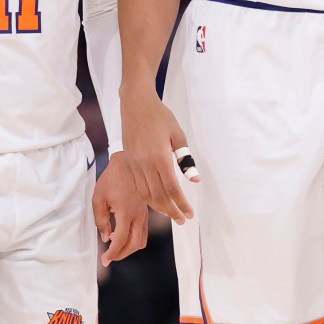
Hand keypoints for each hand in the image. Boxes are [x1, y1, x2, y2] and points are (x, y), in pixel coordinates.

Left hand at [92, 153, 148, 267]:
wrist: (128, 164)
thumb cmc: (111, 179)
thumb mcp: (98, 198)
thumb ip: (101, 220)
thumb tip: (106, 237)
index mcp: (126, 212)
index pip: (120, 240)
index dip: (112, 253)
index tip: (104, 260)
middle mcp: (138, 215)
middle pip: (134, 245)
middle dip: (121, 255)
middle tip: (109, 258)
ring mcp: (144, 214)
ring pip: (141, 240)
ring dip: (129, 249)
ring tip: (115, 249)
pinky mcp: (145, 211)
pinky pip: (143, 232)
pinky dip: (134, 240)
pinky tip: (122, 237)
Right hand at [120, 86, 197, 224]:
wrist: (136, 104)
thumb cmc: (160, 117)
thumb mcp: (178, 134)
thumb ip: (185, 158)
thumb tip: (195, 179)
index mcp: (159, 157)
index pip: (172, 188)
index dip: (181, 204)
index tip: (189, 214)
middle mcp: (144, 164)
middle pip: (158, 196)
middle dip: (171, 210)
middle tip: (182, 219)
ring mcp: (134, 164)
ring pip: (146, 194)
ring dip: (159, 207)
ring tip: (170, 213)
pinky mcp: (128, 162)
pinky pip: (137, 186)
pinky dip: (147, 197)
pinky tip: (155, 200)